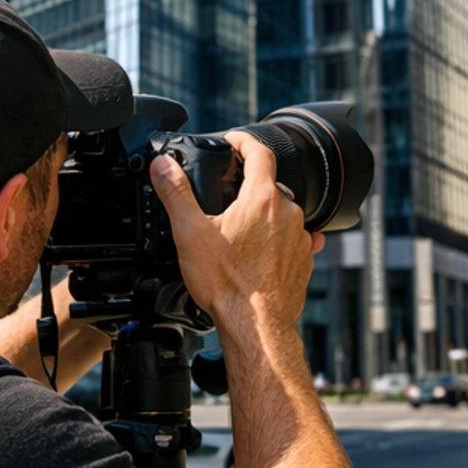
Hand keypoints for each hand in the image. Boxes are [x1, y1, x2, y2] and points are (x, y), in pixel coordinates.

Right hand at [150, 131, 321, 335]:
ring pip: (282, 213)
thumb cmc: (227, 284)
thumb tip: (162, 165)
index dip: (243, 141)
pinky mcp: (304, 262)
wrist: (256, 326)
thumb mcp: (190, 233)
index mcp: (262, 198)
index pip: (259, 152)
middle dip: (249, 185)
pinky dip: (277, 241)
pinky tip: (260, 254)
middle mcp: (288, 213)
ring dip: (263, 216)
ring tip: (238, 232)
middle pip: (270, 184)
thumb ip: (175, 193)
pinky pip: (293, 241)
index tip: (232, 141)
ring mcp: (300, 238)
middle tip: (227, 195)